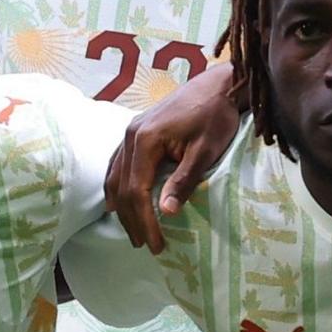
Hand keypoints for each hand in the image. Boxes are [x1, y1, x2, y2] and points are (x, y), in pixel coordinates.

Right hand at [105, 67, 248, 251]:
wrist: (217, 86)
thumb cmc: (215, 117)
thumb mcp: (204, 151)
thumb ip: (183, 180)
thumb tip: (166, 213)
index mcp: (145, 140)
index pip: (137, 191)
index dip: (144, 221)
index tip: (156, 244)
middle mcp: (130, 136)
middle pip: (122, 187)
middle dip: (132, 220)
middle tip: (145, 245)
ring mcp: (129, 131)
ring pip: (115, 177)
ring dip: (122, 207)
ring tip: (133, 231)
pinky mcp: (135, 130)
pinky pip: (117, 164)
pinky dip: (116, 187)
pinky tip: (117, 203)